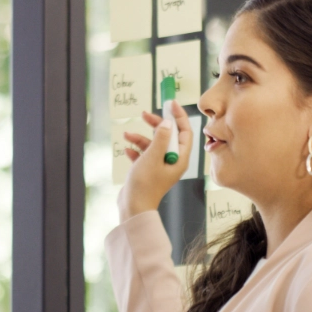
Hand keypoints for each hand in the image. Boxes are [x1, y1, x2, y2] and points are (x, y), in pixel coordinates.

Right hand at [118, 102, 193, 222]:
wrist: (133, 208)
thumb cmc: (145, 184)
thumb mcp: (153, 156)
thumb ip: (161, 137)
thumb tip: (167, 122)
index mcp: (179, 159)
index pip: (184, 132)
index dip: (178, 116)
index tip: (170, 103)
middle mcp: (172, 161)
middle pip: (168, 135)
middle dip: (156, 124)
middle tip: (144, 114)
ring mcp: (160, 166)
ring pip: (153, 144)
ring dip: (140, 138)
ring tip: (127, 134)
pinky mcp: (148, 171)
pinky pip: (144, 155)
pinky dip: (136, 150)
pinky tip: (127, 150)